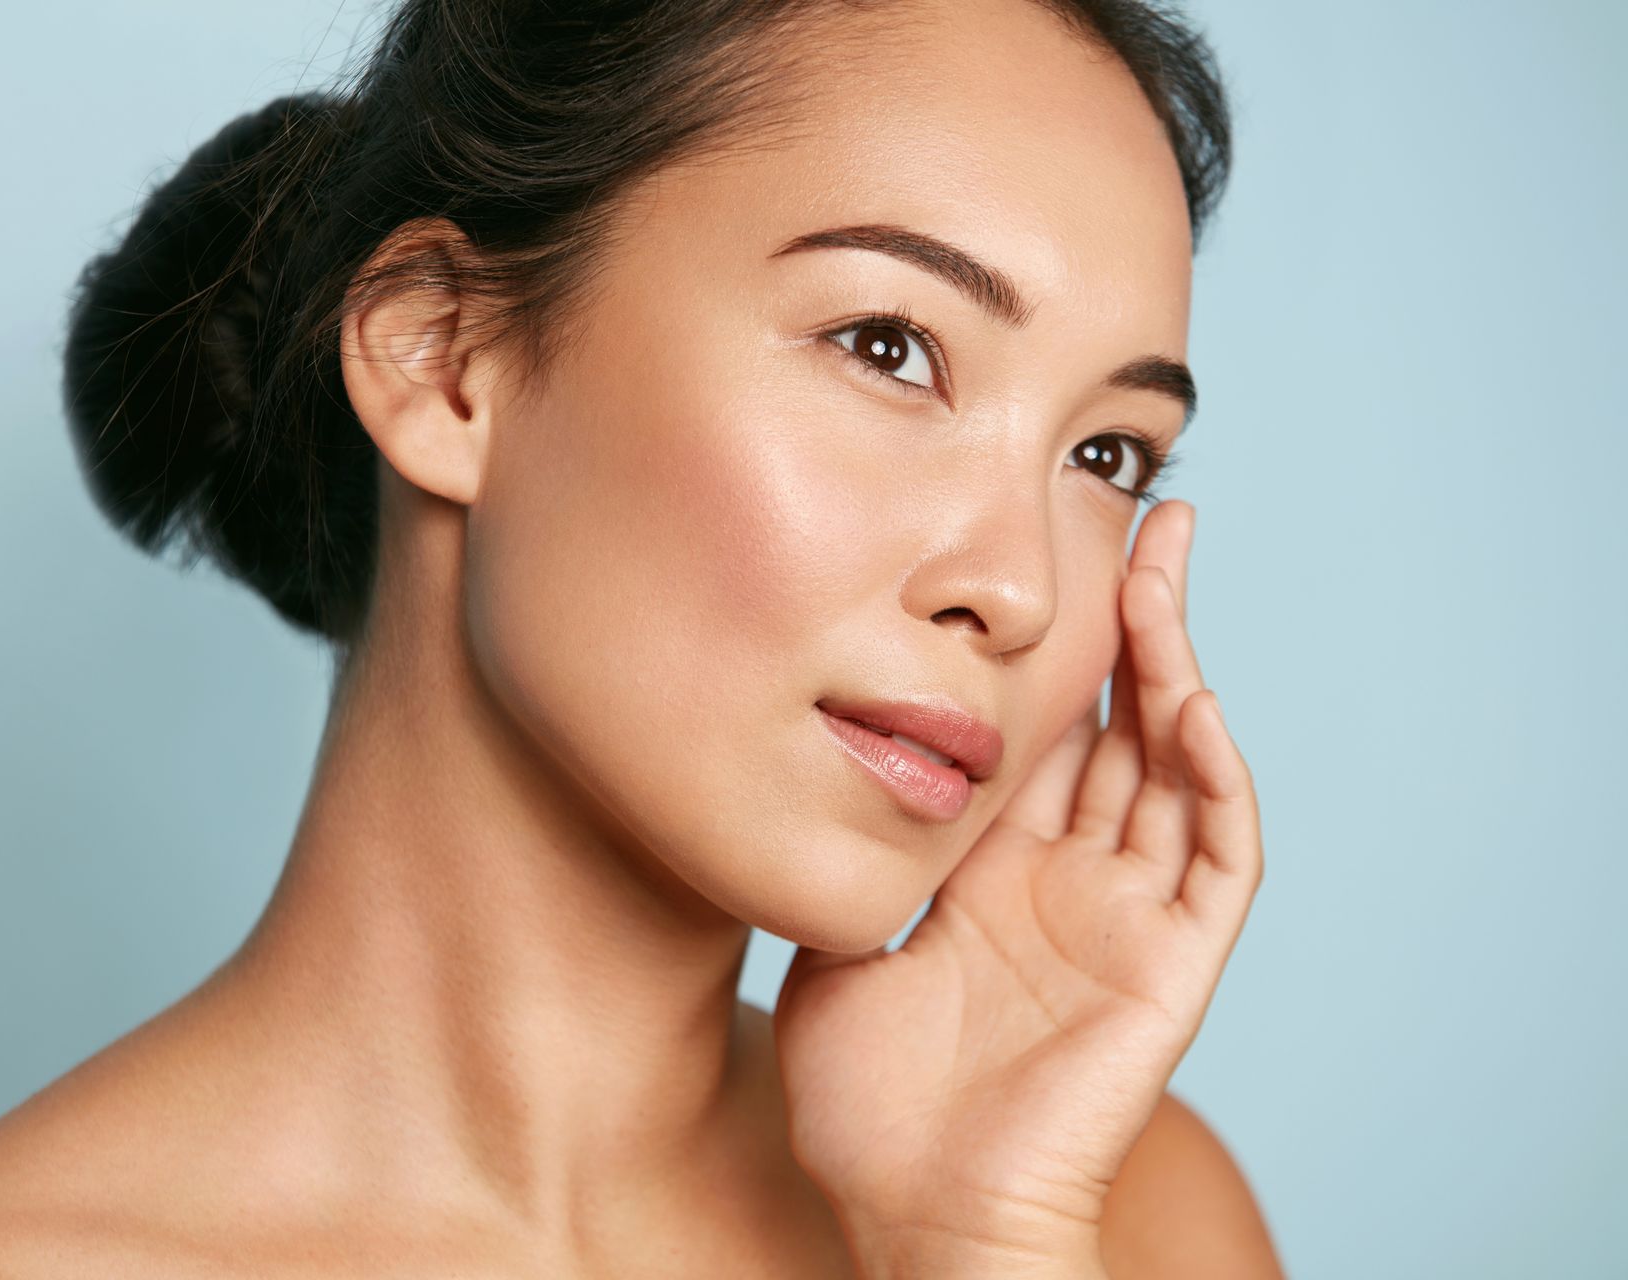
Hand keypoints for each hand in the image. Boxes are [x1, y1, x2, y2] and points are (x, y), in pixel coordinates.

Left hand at [772, 499, 1262, 1274]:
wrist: (917, 1213)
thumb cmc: (871, 1104)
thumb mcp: (844, 939)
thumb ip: (853, 851)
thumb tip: (807, 759)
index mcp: (995, 871)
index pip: (1041, 731)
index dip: (1051, 646)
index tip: (1041, 554)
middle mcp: (1070, 877)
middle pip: (1118, 723)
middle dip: (1132, 619)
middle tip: (1135, 512)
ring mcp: (1128, 915)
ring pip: (1175, 762)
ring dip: (1178, 662)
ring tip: (1166, 559)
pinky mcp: (1174, 959)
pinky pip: (1217, 848)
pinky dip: (1213, 770)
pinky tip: (1189, 693)